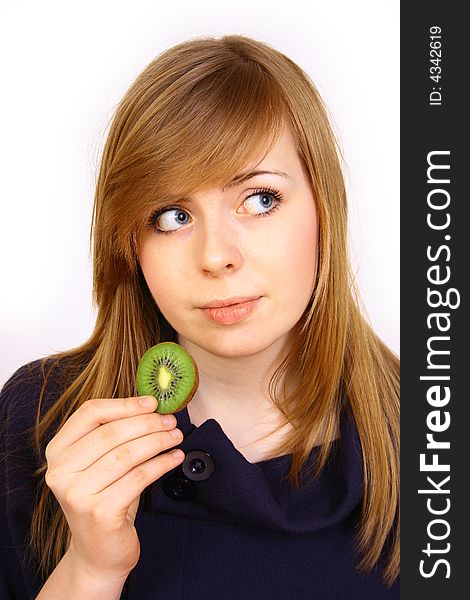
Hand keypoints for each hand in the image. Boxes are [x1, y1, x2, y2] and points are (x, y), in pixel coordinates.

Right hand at [44, 395, 183, 579]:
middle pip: (110, 433)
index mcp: (57, 451)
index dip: (124, 404)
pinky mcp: (100, 512)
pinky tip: (174, 458)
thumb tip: (151, 405)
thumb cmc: (105, 498)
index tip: (152, 402)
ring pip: (126, 454)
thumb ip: (115, 434)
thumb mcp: (102, 462)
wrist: (99, 552)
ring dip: (158, 441)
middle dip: (147, 423)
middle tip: (170, 421)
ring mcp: (77, 493)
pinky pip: (138, 478)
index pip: (89, 413)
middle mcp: (60, 472)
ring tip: (176, 436)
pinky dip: (161, 464)